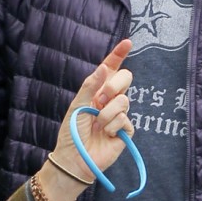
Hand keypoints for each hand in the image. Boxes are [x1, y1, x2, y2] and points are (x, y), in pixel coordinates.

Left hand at [50, 39, 133, 180]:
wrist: (75, 158)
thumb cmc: (72, 132)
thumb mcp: (77, 105)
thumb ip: (90, 86)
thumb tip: (104, 68)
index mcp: (97, 90)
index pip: (111, 68)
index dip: (119, 55)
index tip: (128, 42)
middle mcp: (110, 100)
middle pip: (125, 79)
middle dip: (113, 86)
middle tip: (100, 100)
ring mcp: (119, 114)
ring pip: (124, 101)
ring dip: (107, 113)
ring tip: (98, 124)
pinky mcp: (126, 130)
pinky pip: (125, 119)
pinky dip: (113, 126)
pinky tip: (105, 134)